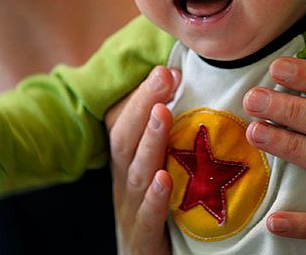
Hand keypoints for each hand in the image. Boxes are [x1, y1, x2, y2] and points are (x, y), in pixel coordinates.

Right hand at [105, 66, 180, 254]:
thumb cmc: (160, 216)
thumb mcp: (160, 172)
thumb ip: (167, 138)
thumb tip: (181, 87)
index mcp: (128, 165)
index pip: (124, 122)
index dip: (142, 94)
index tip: (168, 68)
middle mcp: (126, 184)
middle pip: (124, 140)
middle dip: (143, 105)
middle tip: (165, 75)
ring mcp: (131, 213)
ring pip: (135, 174)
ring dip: (149, 142)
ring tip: (163, 112)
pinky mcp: (143, 241)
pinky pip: (147, 219)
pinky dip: (154, 199)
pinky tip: (163, 180)